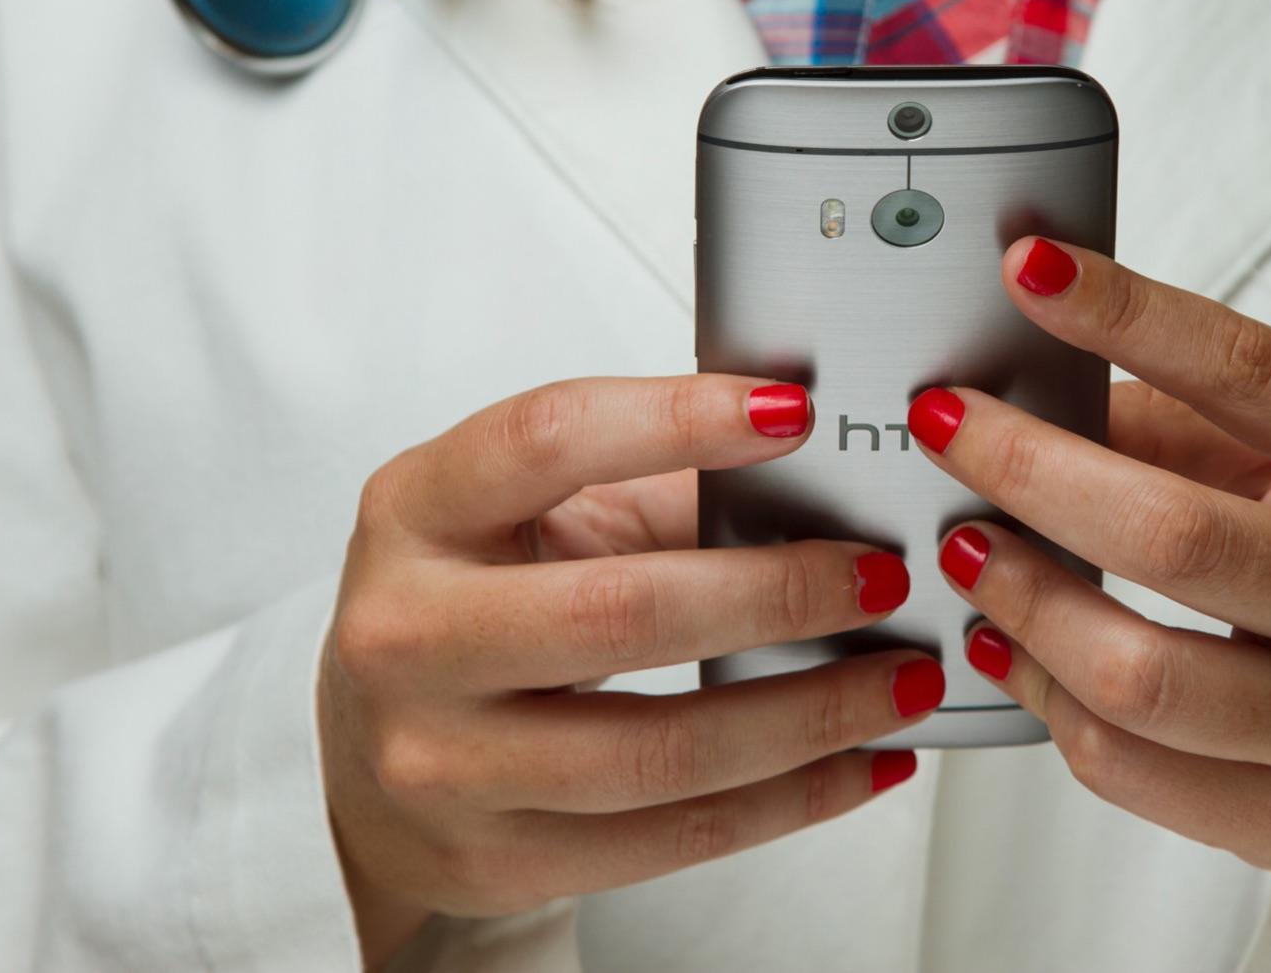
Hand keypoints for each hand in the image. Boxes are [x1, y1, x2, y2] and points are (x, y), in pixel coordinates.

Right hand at [320, 376, 942, 966]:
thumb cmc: (471, 602)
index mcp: (417, 511)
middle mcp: (409, 635)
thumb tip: (819, 483)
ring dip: (812, 713)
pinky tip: (861, 763)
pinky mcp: (496, 858)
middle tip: (883, 574)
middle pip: (622, 612)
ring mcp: (443, 762)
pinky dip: (790, 800)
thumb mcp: (530, 515)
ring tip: (901, 677)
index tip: (793, 412)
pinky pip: (673, 838)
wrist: (369, 753)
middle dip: (780, 592)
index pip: (547, 440)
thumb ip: (659, 489)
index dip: (677, 419)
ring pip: (662, 748)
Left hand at [907, 240, 1270, 972]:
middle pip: (1174, 535)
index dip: (1133, 318)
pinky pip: (1130, 768)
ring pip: (1137, 674)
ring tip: (965, 547)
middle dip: (1028, 470)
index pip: (1259, 378)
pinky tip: (1008, 647)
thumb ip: (1201, 432)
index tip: (1030, 271)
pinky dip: (1043, 698)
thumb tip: (1039, 391)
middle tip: (946, 427)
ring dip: (1020, 599)